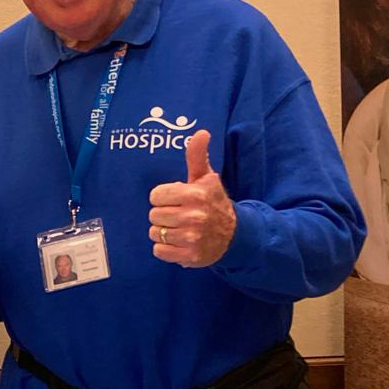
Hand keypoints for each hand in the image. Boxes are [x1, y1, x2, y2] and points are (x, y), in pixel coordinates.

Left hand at [147, 131, 235, 266]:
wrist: (234, 235)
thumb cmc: (213, 202)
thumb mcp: (206, 178)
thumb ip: (197, 156)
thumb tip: (201, 132)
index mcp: (194, 194)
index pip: (156, 195)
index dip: (163, 197)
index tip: (176, 200)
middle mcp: (193, 216)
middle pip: (153, 215)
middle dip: (163, 215)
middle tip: (178, 215)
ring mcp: (191, 238)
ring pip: (154, 233)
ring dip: (163, 232)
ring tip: (179, 229)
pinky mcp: (189, 256)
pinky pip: (159, 251)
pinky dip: (165, 249)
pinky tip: (178, 243)